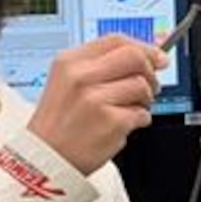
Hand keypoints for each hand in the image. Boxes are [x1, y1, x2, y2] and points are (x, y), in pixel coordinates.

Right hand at [26, 35, 163, 173]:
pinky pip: (142, 114)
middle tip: (151, 85)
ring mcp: (96, 99)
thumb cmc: (59, 123)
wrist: (44, 160)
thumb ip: (101, 66)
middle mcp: (81, 77)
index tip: (156, 56)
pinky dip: (139, 120)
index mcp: (70, 62)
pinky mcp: (110, 122)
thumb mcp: (66, 82)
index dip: (142, 47)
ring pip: (142, 86)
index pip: (116, 40)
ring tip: (127, 110)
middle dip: (150, 71)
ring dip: (144, 100)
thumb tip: (147, 56)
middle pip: (134, 57)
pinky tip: (121, 126)